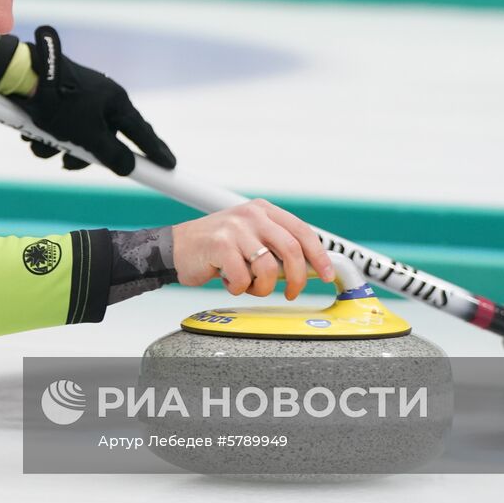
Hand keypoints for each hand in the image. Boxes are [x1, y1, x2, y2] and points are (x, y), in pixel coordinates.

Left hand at [15, 26, 175, 175]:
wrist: (22, 78)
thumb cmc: (60, 105)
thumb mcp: (88, 136)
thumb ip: (111, 155)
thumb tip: (128, 167)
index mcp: (115, 100)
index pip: (141, 131)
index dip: (155, 151)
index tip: (169, 165)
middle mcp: (100, 97)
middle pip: (102, 139)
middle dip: (81, 155)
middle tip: (67, 163)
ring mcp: (78, 97)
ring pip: (76, 136)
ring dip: (57, 147)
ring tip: (42, 144)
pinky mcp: (58, 99)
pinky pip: (59, 127)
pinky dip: (46, 135)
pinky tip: (32, 133)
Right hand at [171, 199, 332, 299]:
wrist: (177, 247)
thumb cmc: (216, 247)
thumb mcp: (249, 236)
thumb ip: (276, 246)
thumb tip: (309, 268)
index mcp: (263, 210)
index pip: (302, 231)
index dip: (319, 256)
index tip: (326, 274)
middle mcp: (251, 215)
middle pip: (291, 250)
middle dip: (297, 278)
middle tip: (290, 292)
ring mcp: (235, 228)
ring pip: (268, 268)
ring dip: (262, 287)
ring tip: (249, 286)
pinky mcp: (220, 244)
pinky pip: (243, 277)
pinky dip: (239, 287)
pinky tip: (229, 281)